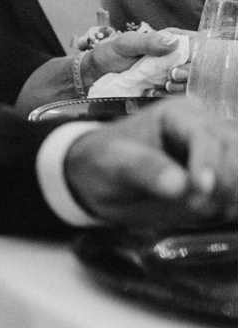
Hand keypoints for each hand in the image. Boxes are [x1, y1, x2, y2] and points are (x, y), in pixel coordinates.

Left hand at [65, 100, 236, 230]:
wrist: (101, 179)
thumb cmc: (105, 162)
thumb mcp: (114, 163)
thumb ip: (145, 170)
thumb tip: (180, 185)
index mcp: (179, 114)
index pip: (204, 135)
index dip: (207, 162)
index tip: (201, 189)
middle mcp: (206, 127)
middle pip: (234, 150)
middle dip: (225, 181)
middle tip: (200, 207)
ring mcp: (219, 152)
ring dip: (231, 194)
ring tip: (206, 211)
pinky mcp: (223, 177)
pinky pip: (237, 190)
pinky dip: (233, 203)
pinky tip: (217, 213)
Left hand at [85, 28, 189, 94]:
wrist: (95, 75)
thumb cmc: (110, 53)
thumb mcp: (125, 44)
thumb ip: (148, 42)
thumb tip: (173, 43)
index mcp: (170, 38)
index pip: (198, 44)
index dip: (196, 55)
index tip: (179, 64)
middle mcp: (175, 55)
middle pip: (199, 64)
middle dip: (188, 73)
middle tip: (171, 76)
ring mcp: (170, 73)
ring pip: (191, 81)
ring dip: (180, 86)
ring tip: (163, 85)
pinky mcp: (164, 89)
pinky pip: (177, 94)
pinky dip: (168, 95)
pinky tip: (152, 92)